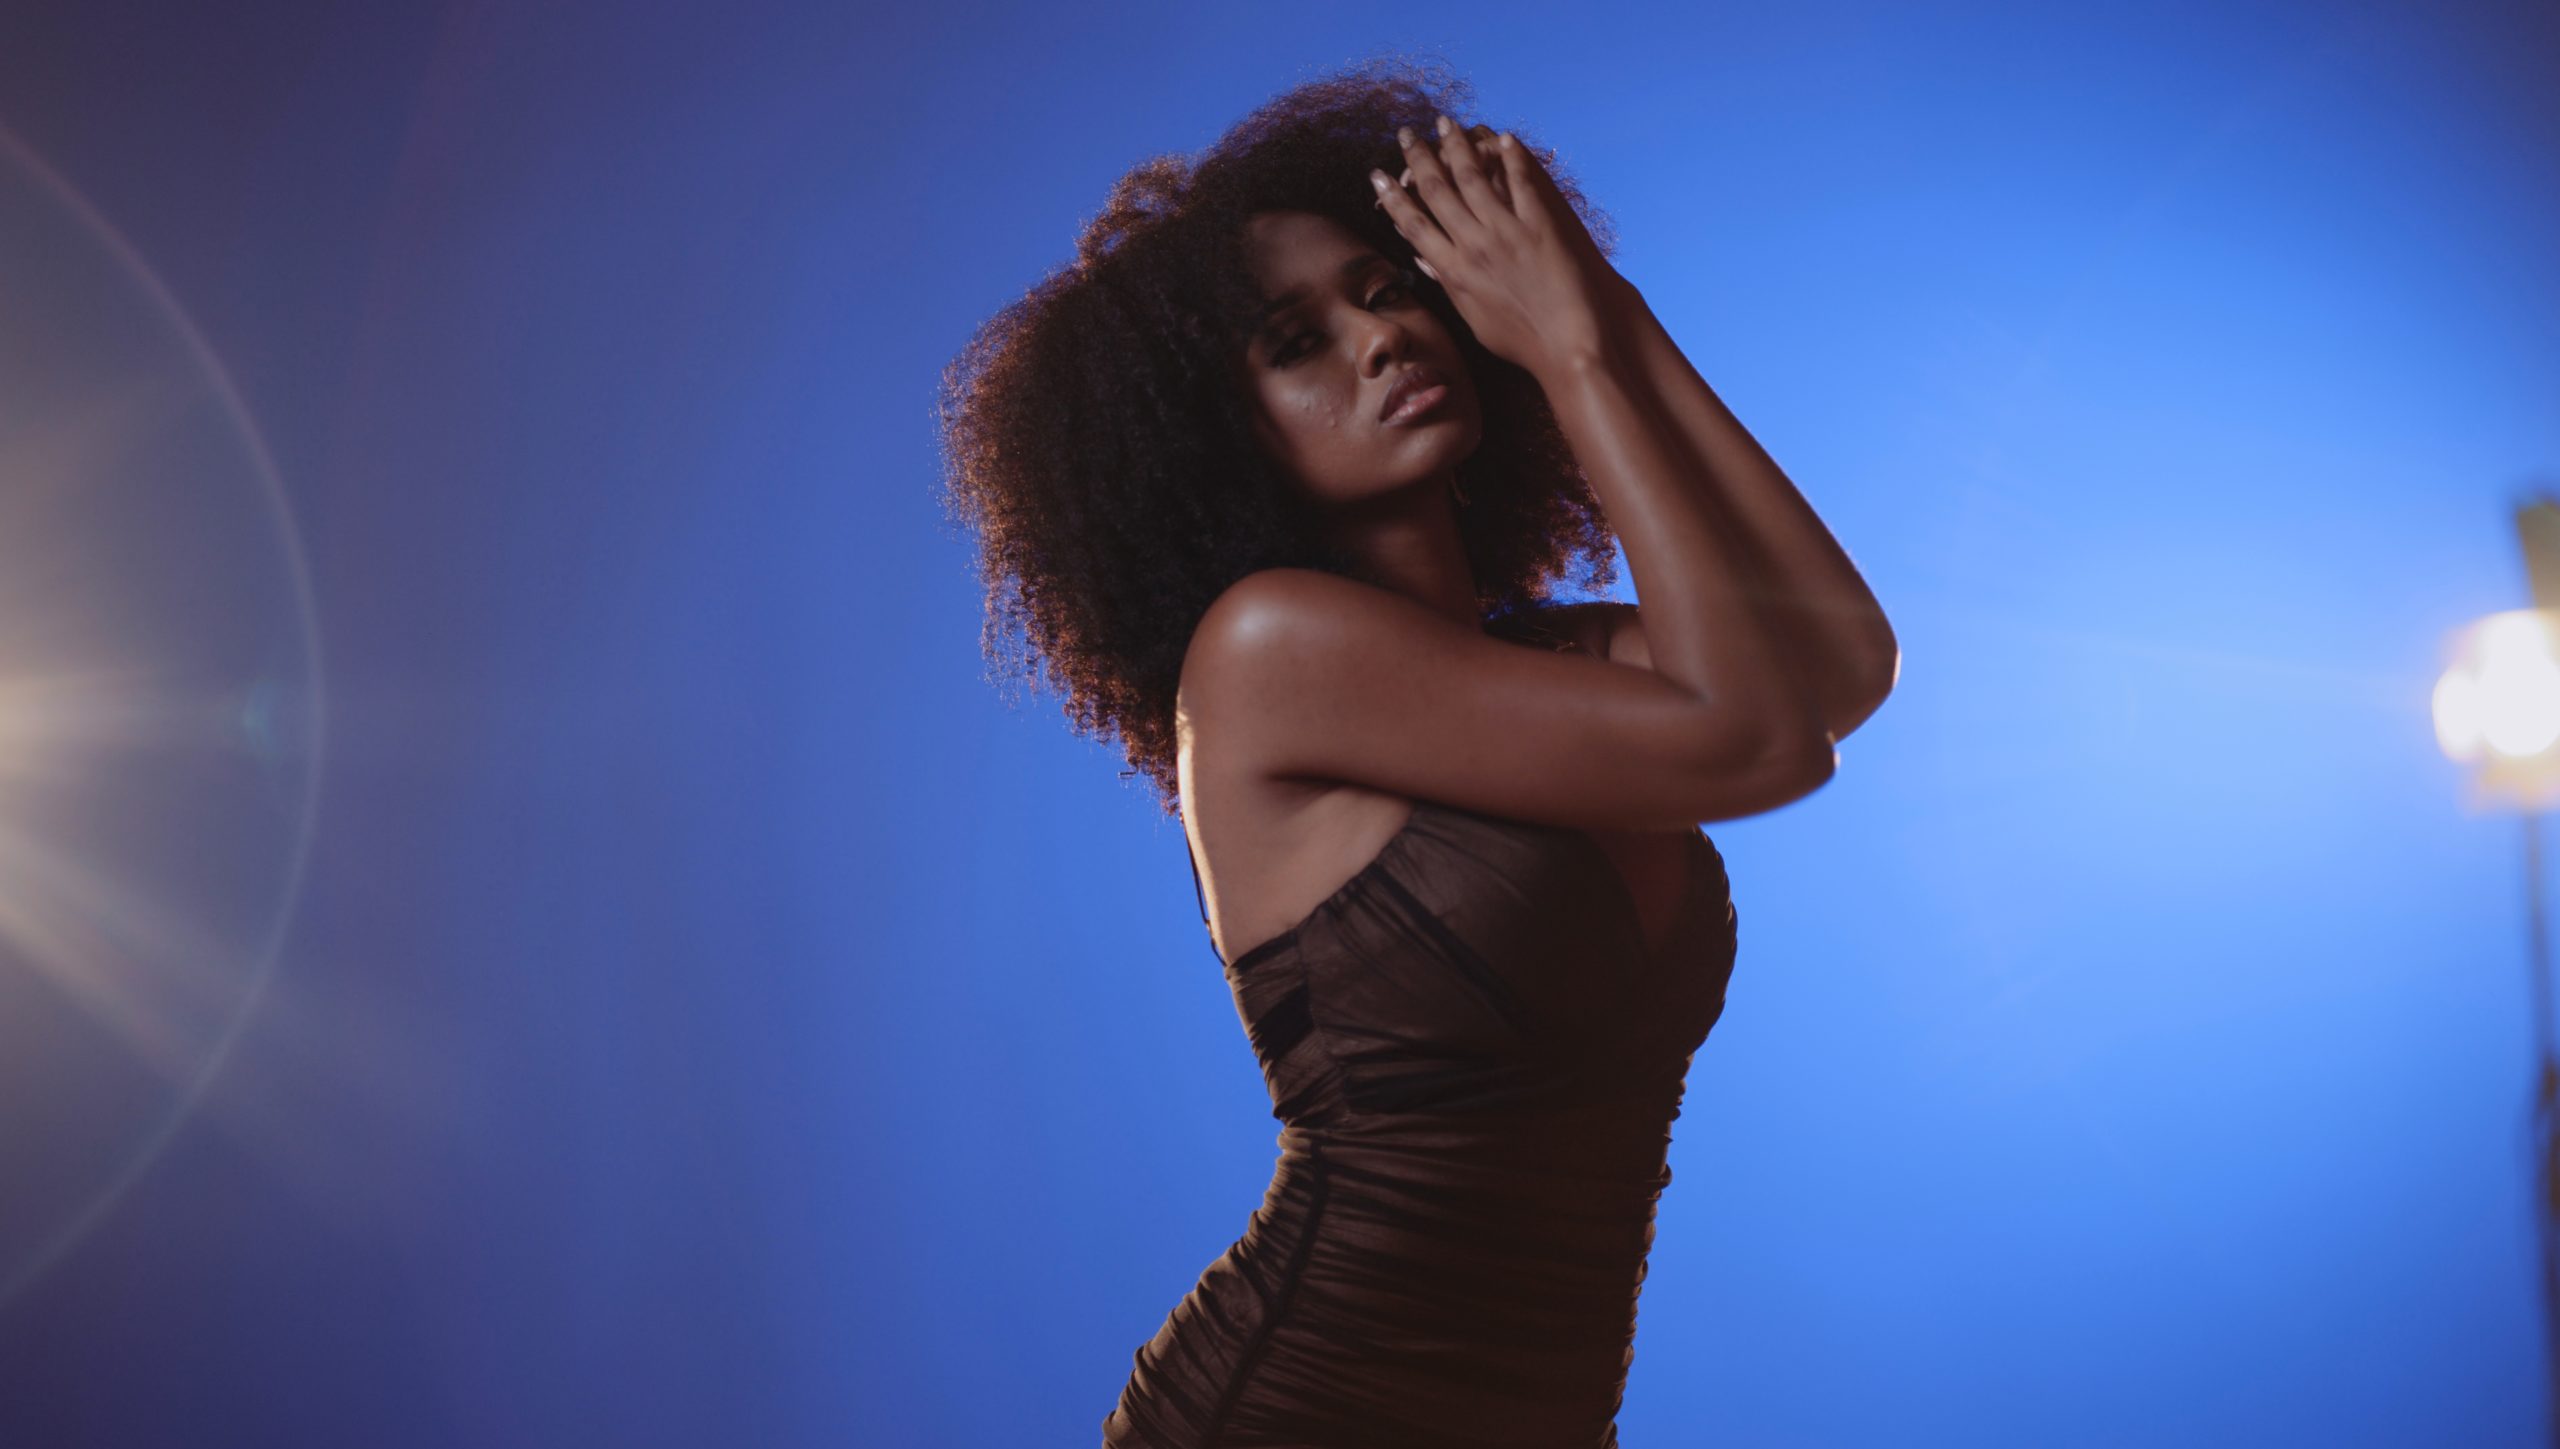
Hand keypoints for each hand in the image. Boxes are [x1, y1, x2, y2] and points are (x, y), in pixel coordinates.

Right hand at [1371, 116, 1627, 379]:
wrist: (1570, 345)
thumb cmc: (1522, 340)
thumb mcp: (1474, 319)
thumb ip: (1448, 286)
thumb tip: (1423, 261)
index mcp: (1454, 271)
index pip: (1413, 224)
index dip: (1392, 197)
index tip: (1378, 175)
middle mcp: (1474, 246)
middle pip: (1437, 191)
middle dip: (1418, 158)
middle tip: (1406, 134)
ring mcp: (1507, 233)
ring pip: (1472, 177)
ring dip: (1455, 145)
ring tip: (1445, 123)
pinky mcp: (1539, 225)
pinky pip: (1520, 180)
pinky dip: (1509, 156)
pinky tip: (1501, 138)